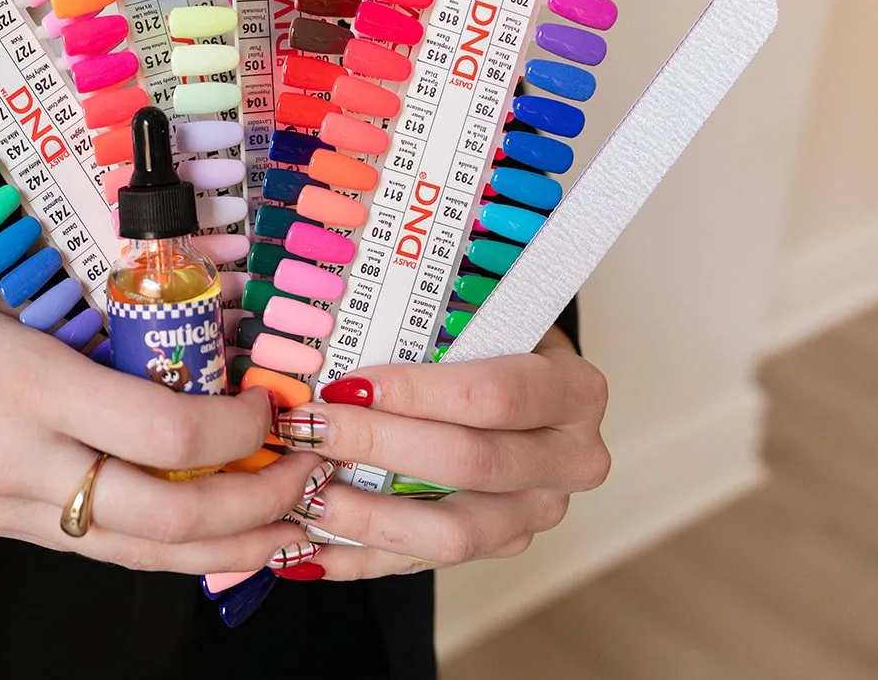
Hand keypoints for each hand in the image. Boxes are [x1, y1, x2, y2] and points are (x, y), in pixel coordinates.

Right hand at [0, 278, 324, 572]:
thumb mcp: (10, 304)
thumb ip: (94, 335)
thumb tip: (184, 348)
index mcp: (33, 387)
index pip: (165, 435)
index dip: (238, 431)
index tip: (268, 405)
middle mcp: (27, 461)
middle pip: (170, 515)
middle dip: (255, 506)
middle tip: (302, 478)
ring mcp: (12, 507)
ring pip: (141, 552)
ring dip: (226, 546)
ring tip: (284, 530)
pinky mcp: (2, 527)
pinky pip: (100, 549)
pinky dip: (164, 550)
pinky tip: (207, 540)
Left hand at [271, 327, 609, 578]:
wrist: (530, 388)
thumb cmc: (493, 339)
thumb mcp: (482, 312)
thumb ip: (429, 320)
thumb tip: (338, 322)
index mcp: (574, 391)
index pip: (494, 396)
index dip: (416, 393)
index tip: (348, 384)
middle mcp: (570, 460)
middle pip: (470, 463)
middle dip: (377, 447)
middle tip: (308, 430)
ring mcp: (537, 513)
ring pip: (453, 534)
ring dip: (367, 516)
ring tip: (303, 496)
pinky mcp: (500, 546)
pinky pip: (424, 564)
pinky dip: (362, 558)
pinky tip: (309, 548)